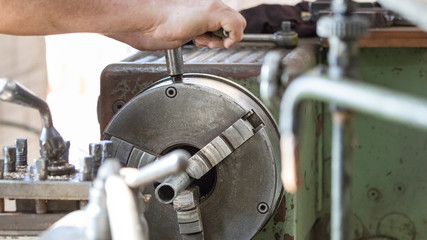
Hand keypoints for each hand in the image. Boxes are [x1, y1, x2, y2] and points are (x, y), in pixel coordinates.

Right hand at [107, 0, 245, 49]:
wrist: (152, 18)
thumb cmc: (162, 24)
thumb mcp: (186, 29)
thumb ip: (199, 31)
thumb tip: (204, 39)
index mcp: (207, 7)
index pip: (227, 21)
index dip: (221, 35)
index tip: (206, 41)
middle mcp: (213, 4)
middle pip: (236, 22)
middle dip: (224, 37)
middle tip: (206, 42)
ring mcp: (214, 7)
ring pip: (239, 24)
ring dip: (224, 39)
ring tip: (204, 42)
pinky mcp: (214, 12)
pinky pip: (237, 27)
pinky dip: (230, 39)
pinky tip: (210, 42)